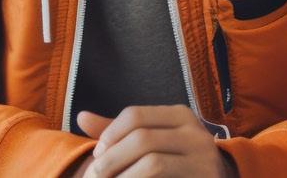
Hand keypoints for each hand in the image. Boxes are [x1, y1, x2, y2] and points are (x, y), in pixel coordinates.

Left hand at [74, 107, 230, 177]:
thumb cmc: (174, 160)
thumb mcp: (151, 139)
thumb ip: (119, 131)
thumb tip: (81, 117)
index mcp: (181, 115)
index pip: (135, 115)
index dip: (109, 134)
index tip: (96, 155)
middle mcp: (197, 134)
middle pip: (141, 139)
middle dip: (111, 159)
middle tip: (94, 176)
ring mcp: (205, 160)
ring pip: (152, 163)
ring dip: (121, 176)